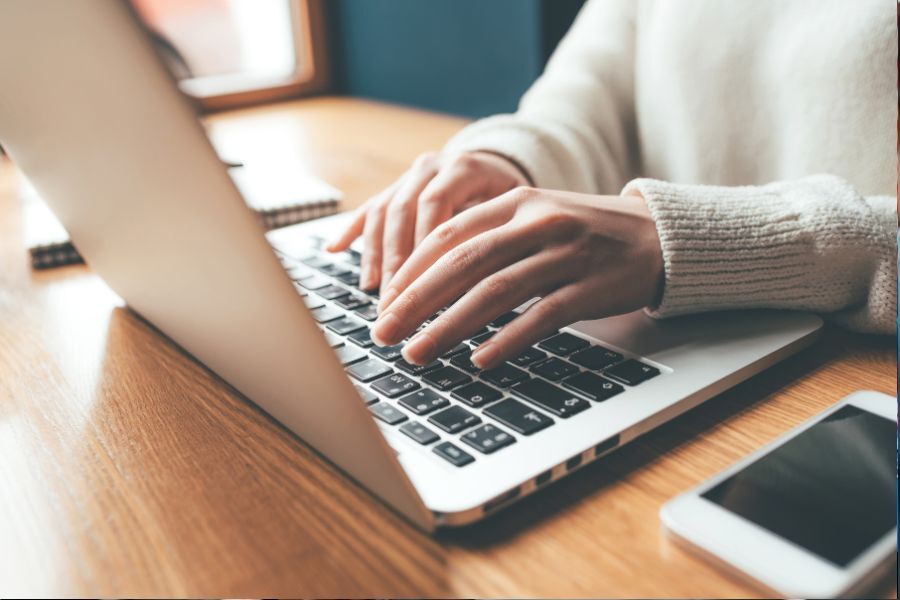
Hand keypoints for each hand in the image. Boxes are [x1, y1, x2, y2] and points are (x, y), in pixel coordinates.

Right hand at [325, 150, 529, 293]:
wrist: (501, 165)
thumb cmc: (514, 200)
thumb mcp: (515, 211)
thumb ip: (497, 235)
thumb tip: (487, 285)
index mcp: (464, 168)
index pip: (436, 206)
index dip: (423, 247)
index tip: (419, 286)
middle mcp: (432, 166)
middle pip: (403, 211)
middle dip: (396, 260)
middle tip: (392, 301)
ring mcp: (410, 176)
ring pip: (383, 212)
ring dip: (375, 254)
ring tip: (372, 289)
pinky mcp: (396, 187)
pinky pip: (369, 208)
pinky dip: (351, 230)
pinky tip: (333, 250)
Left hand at [370, 187, 663, 368]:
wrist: (658, 237)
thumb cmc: (585, 233)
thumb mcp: (536, 220)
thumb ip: (489, 239)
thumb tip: (428, 281)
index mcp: (517, 202)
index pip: (449, 234)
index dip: (411, 270)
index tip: (384, 302)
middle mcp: (538, 222)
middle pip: (463, 262)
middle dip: (416, 301)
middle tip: (384, 332)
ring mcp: (566, 254)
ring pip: (495, 291)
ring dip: (449, 326)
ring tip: (418, 353)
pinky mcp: (591, 287)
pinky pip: (541, 316)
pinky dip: (507, 339)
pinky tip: (480, 360)